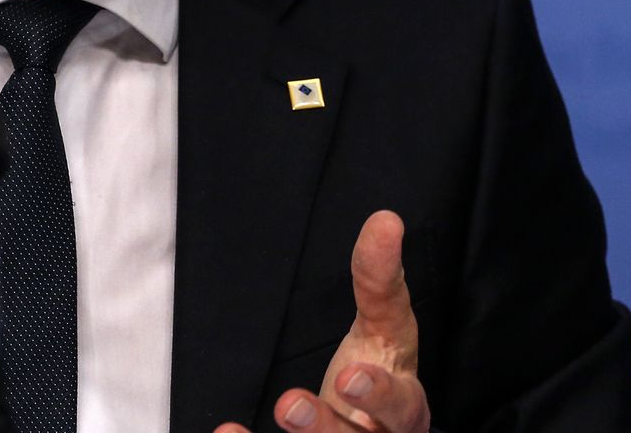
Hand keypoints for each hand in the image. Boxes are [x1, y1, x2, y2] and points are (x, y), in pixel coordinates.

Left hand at [215, 211, 431, 432]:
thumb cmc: (383, 368)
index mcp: (403, 408)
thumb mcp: (387, 325)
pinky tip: (227, 432)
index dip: (378, 396)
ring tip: (274, 409)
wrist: (382, 427)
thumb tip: (384, 219)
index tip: (351, 375)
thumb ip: (381, 281)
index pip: (398, 407)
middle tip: (290, 404)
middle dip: (323, 427)